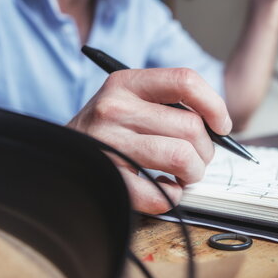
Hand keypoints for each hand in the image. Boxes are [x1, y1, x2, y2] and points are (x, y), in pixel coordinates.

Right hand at [67, 68, 231, 213]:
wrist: (56, 156)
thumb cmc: (104, 132)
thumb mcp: (127, 102)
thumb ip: (168, 105)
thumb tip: (219, 128)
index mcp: (125, 83)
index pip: (185, 81)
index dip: (214, 104)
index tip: (221, 125)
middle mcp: (114, 108)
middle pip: (191, 127)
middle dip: (205, 151)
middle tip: (195, 159)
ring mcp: (108, 143)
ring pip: (181, 158)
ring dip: (191, 174)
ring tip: (181, 176)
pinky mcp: (107, 178)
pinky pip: (159, 193)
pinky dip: (170, 197)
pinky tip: (163, 190)